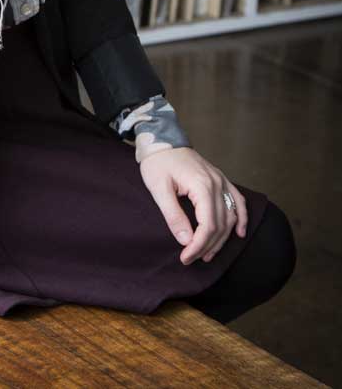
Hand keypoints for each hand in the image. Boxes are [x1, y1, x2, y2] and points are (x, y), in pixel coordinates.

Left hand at [138, 146, 247, 265]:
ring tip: (208, 254)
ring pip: (231, 216)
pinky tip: (240, 233)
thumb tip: (186, 241)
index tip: (186, 258)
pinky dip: (242, 218)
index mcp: (202, 186)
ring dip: (222, 238)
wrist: (162, 139)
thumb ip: (173, 215)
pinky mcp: (220, 179)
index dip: (198, 246)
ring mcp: (221, 180)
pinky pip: (237, 200)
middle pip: (220, 224)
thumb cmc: (157, 162)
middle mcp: (216, 183)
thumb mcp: (158, 189)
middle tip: (192, 258)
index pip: (208, 225)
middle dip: (207, 246)